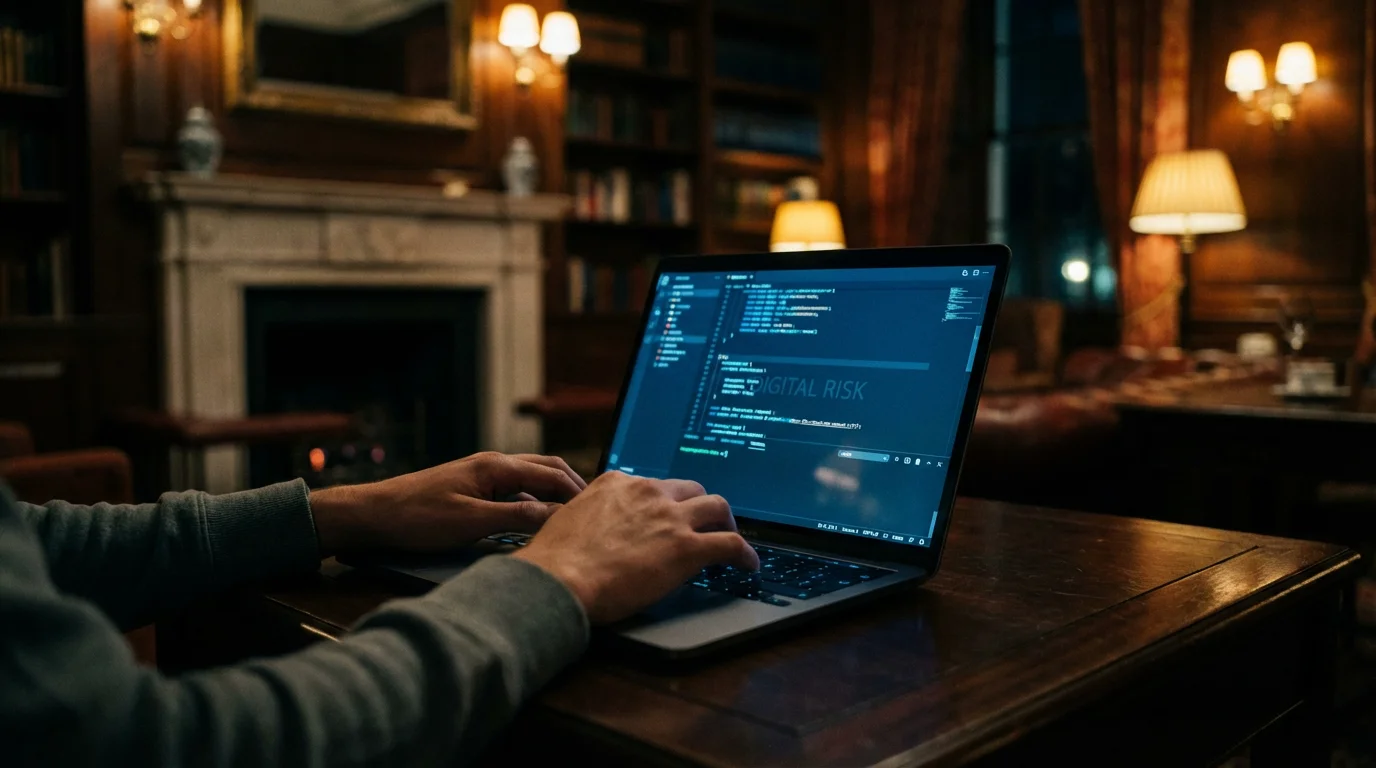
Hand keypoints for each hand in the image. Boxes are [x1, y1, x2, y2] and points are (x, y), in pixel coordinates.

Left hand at [309, 452, 585, 554]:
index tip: (600, 513)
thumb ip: (516, 517)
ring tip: (574, 513)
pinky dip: (535, 497)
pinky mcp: (472, 486)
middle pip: (547, 468)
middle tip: (595, 510)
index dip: (579, 493)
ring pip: (531, 476)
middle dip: (574, 486)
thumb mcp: (471, 523)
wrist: (374, 514)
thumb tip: (557, 516)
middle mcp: (493, 464)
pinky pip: (515, 487)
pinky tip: (538, 516)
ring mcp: (482, 473)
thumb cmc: (417, 518)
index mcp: (496, 467)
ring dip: (555, 490)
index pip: (553, 475)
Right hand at [512, 471, 758, 623]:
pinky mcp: (687, 548)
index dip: (665, 503)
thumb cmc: (554, 561)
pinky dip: (745, 553)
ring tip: (730, 537)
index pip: (654, 485)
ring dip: (726, 522)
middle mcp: (647, 492)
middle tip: (703, 524)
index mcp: (618, 483)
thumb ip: (589, 516)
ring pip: (717, 507)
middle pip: (691, 489)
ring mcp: (670, 518)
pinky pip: (730, 544)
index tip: (667, 514)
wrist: (558, 579)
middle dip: (700, 506)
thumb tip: (591, 530)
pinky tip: (749, 565)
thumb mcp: (568, 520)